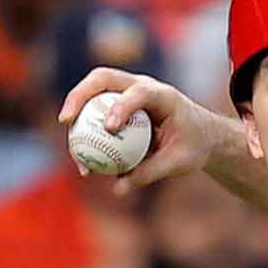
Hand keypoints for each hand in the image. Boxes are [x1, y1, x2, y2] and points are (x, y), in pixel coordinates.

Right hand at [59, 68, 226, 196]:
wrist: (202, 135)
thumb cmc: (194, 145)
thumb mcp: (179, 162)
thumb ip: (150, 172)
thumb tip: (117, 188)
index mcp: (163, 95)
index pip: (139, 92)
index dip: (121, 105)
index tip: (109, 127)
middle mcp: (141, 86)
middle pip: (102, 78)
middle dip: (79, 95)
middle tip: (66, 120)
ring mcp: (127, 92)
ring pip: (92, 93)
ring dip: (75, 115)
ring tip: (72, 149)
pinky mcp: (117, 104)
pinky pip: (94, 113)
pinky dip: (84, 132)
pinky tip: (81, 160)